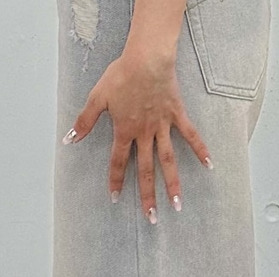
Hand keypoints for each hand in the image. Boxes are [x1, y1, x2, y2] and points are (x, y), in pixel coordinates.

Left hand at [61, 46, 212, 222]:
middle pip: (146, 169)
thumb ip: (84, 120)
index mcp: (125, 130)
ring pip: (168, 159)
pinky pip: (190, 134)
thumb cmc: (121, 75)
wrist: (146, 60)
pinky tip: (209, 164)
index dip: (116, 180)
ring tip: (178, 204)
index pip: (119, 161)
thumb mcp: (97, 97)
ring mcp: (162, 125)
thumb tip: (69, 139)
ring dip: (173, 183)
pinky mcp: (176, 114)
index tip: (116, 199)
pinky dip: (200, 149)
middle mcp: (144, 132)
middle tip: (152, 218)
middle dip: (148, 195)